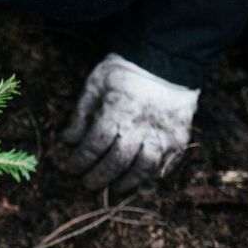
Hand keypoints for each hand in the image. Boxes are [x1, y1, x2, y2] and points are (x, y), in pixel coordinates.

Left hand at [62, 53, 199, 192]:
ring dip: (126, 182)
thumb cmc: (123, 72)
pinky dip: (152, 177)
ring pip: (144, 167)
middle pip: (117, 161)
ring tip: (114, 187)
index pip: (95, 145)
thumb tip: (67, 140)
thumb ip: (80, 114)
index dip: (81, 160)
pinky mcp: (179, 138)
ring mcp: (163, 133)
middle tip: (89, 183)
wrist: (165, 61)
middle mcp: (141, 125)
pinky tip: (140, 181)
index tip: (72, 168)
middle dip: (99, 177)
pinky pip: (166, 165)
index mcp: (118, 111)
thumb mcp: (95, 85)